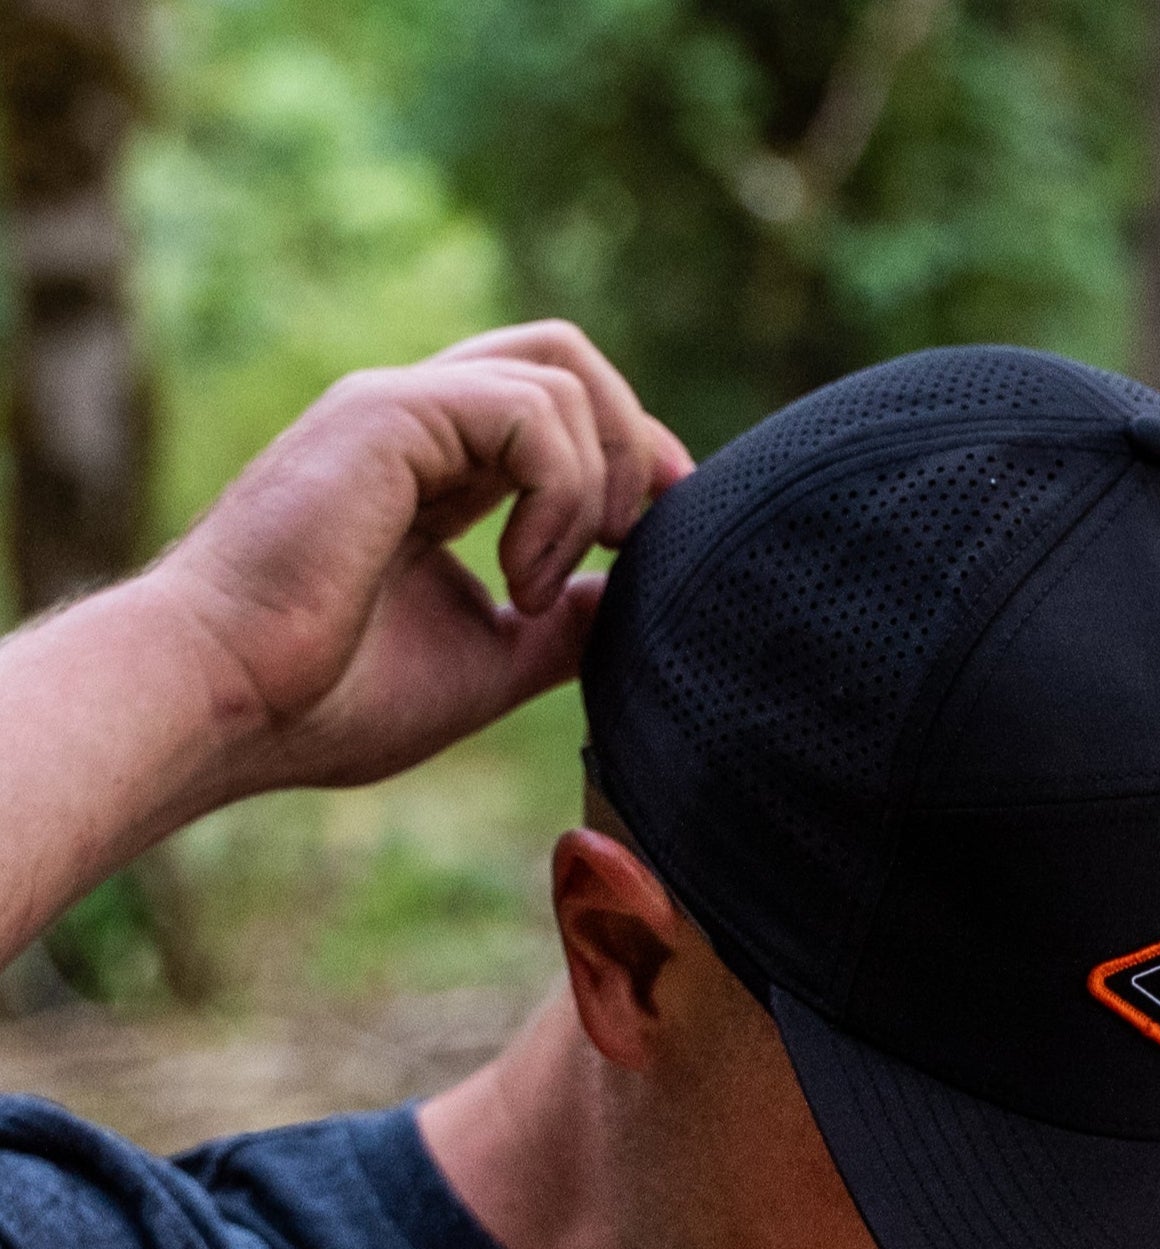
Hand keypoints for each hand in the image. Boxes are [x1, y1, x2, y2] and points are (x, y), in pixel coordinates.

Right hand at [153, 320, 693, 791]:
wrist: (227, 705)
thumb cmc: (327, 699)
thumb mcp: (485, 661)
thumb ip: (558, 623)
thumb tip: (626, 601)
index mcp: (436, 471)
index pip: (555, 412)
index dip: (628, 457)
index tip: (659, 538)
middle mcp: (417, 422)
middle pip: (566, 358)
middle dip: (633, 441)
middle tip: (638, 539)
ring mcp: (398, 407)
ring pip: (560, 376)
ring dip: (588, 492)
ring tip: (534, 590)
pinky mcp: (386, 413)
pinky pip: (531, 411)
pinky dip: (558, 494)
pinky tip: (516, 579)